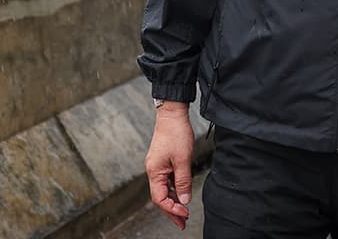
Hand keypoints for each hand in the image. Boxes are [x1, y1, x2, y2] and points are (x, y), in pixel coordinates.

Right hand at [145, 102, 194, 228]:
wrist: (172, 114)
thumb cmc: (176, 133)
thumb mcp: (183, 159)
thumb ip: (183, 181)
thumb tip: (184, 199)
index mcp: (154, 172)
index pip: (160, 198)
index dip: (172, 209)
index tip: (184, 214)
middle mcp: (153, 170)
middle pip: (161, 197)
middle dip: (171, 210)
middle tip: (182, 222)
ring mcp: (157, 166)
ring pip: (164, 189)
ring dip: (174, 201)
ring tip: (184, 211)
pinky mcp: (163, 161)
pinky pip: (167, 180)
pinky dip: (174, 189)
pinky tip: (182, 194)